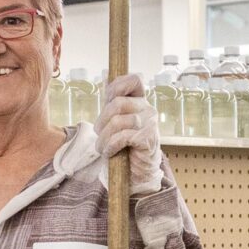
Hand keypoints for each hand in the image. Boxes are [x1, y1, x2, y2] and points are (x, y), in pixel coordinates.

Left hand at [95, 72, 162, 193]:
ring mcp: (150, 124)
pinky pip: (122, 137)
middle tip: (98, 134)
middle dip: (102, 121)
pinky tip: (110, 152)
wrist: (138, 172)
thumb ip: (113, 100)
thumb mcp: (117, 119)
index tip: (108, 100)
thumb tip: (106, 76)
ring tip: (102, 147)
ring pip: (117, 121)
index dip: (117, 86)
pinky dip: (111, 145)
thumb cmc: (125, 145)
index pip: (134, 80)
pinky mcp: (148, 139)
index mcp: (140, 101)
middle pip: (118, 103)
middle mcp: (148, 109)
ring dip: (103, 138)